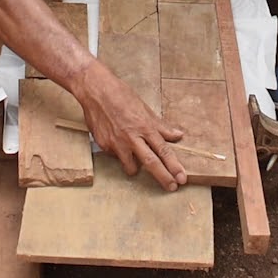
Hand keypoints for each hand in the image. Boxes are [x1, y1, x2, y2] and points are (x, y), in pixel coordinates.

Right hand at [72, 63, 187, 191]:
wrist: (96, 90)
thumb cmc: (121, 95)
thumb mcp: (144, 108)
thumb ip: (160, 125)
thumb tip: (177, 135)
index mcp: (145, 127)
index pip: (164, 151)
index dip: (174, 166)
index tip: (182, 177)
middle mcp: (132, 137)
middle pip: (151, 163)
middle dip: (164, 177)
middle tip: (173, 187)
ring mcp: (117, 143)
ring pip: (131, 167)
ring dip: (135, 168)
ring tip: (136, 164)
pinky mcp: (104, 146)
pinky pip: (115, 156)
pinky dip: (119, 153)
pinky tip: (116, 141)